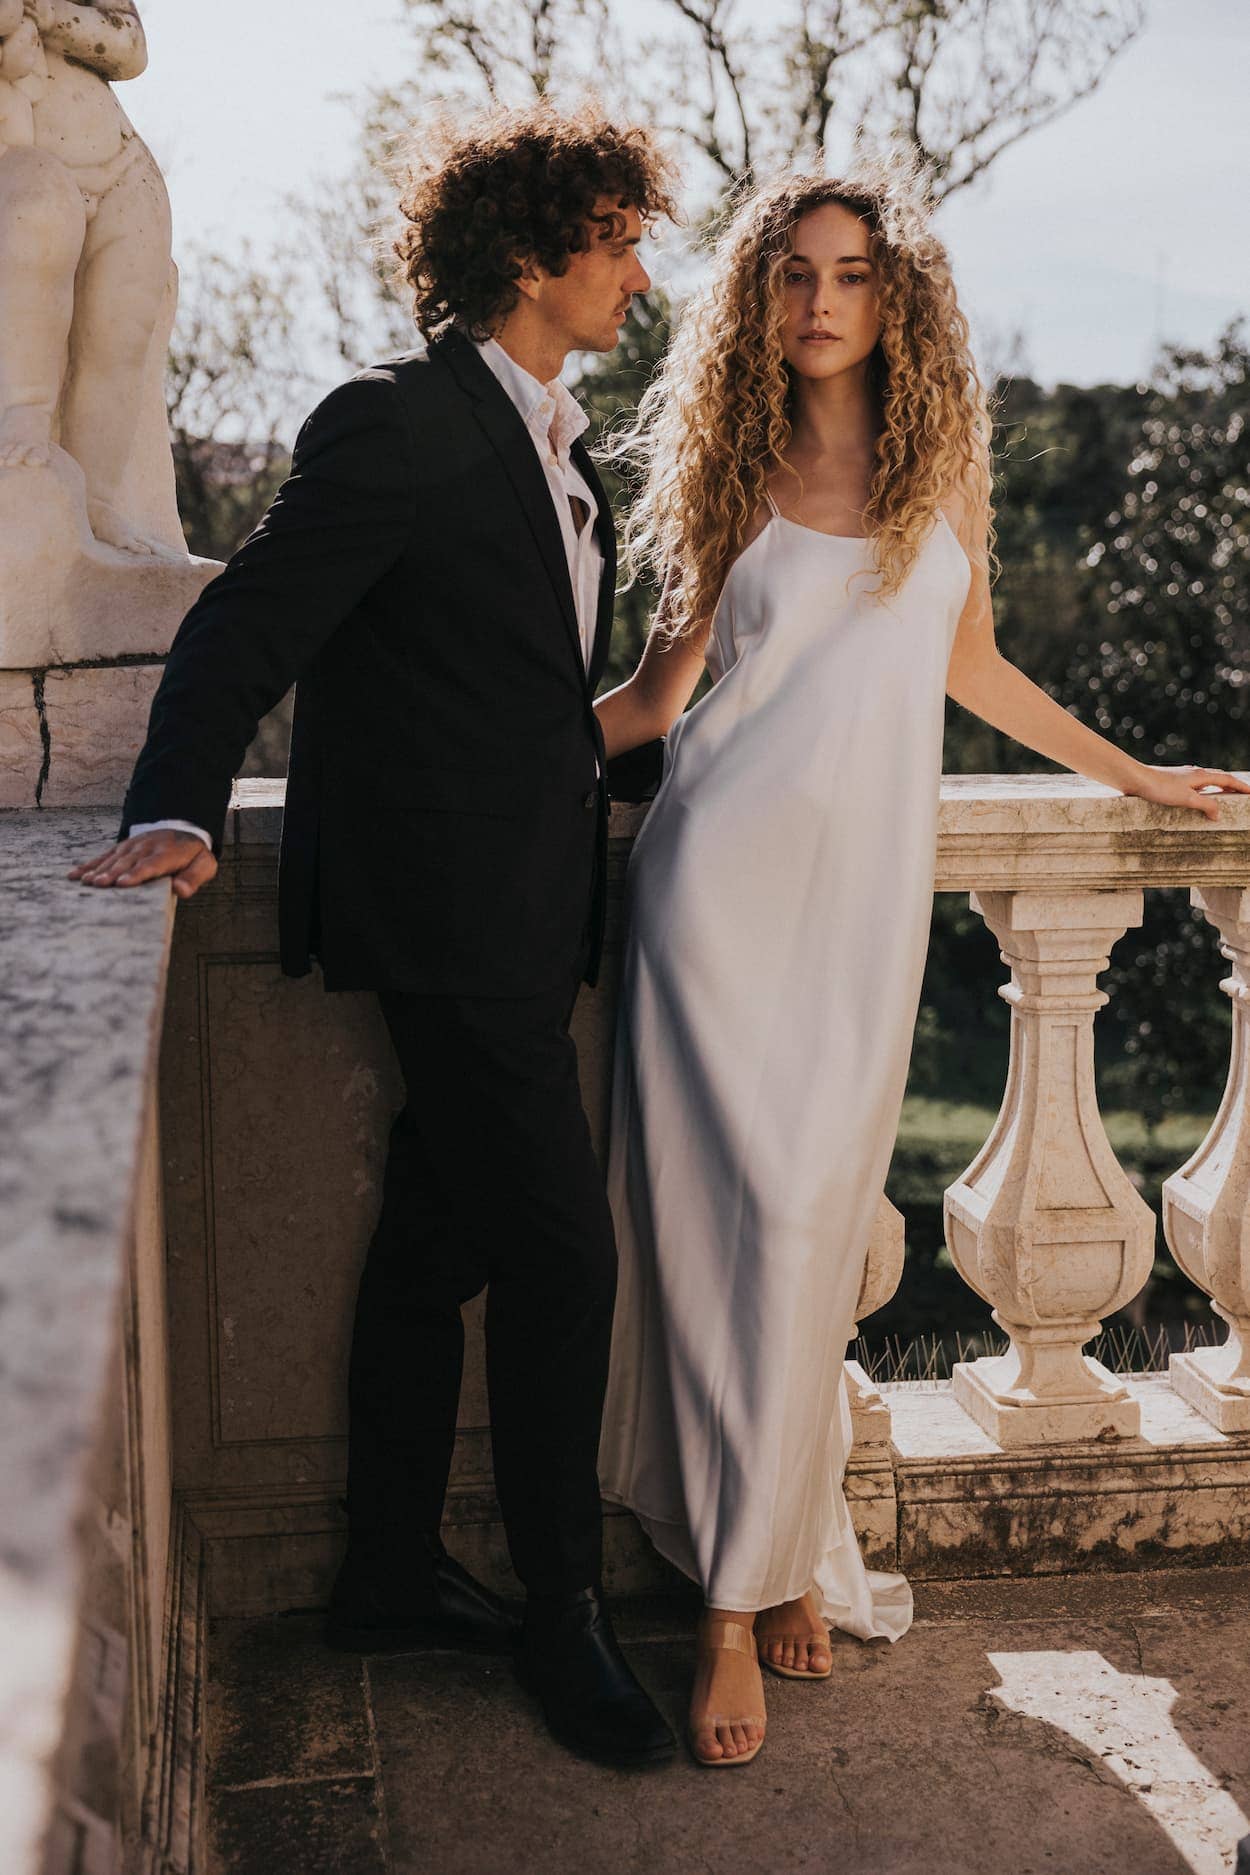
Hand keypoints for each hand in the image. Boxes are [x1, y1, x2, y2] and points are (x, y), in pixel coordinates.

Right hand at [67, 829, 217, 899]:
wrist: (185, 832)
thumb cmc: (194, 856)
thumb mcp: (204, 866)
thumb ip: (194, 878)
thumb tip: (180, 890)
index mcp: (168, 853)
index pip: (151, 865)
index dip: (136, 874)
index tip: (122, 883)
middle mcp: (147, 847)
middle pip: (128, 862)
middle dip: (112, 873)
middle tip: (98, 884)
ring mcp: (132, 846)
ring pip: (114, 858)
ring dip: (98, 870)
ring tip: (84, 881)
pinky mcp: (122, 848)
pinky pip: (105, 856)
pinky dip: (89, 865)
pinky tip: (74, 875)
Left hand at [1120, 763, 1249, 820]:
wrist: (1136, 778)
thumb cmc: (1160, 788)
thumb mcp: (1186, 799)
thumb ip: (1205, 805)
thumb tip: (1219, 814)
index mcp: (1201, 776)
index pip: (1228, 780)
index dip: (1241, 786)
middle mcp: (1194, 773)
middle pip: (1220, 778)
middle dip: (1233, 785)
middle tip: (1243, 794)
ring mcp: (1183, 776)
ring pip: (1207, 780)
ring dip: (1219, 787)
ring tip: (1225, 795)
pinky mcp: (1173, 781)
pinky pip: (1195, 784)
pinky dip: (1204, 789)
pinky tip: (1197, 795)